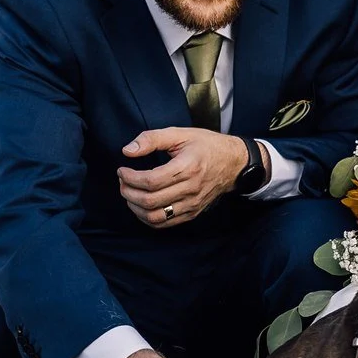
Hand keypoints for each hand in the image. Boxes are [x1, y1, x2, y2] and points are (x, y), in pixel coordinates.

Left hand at [118, 128, 251, 228]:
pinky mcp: (192, 213)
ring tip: (130, 194)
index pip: (151, 181)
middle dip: (128, 192)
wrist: (234, 163)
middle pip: (150, 201)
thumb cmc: (207, 146)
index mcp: (187, 167)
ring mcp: (192, 204)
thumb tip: (128, 151)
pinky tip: (141, 205)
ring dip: (136, 208)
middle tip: (123, 181)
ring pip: (155, 217)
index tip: (123, 170)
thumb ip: (152, 139)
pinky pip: (165, 223)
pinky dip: (147, 217)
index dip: (130, 178)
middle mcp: (190, 189)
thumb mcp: (180, 134)